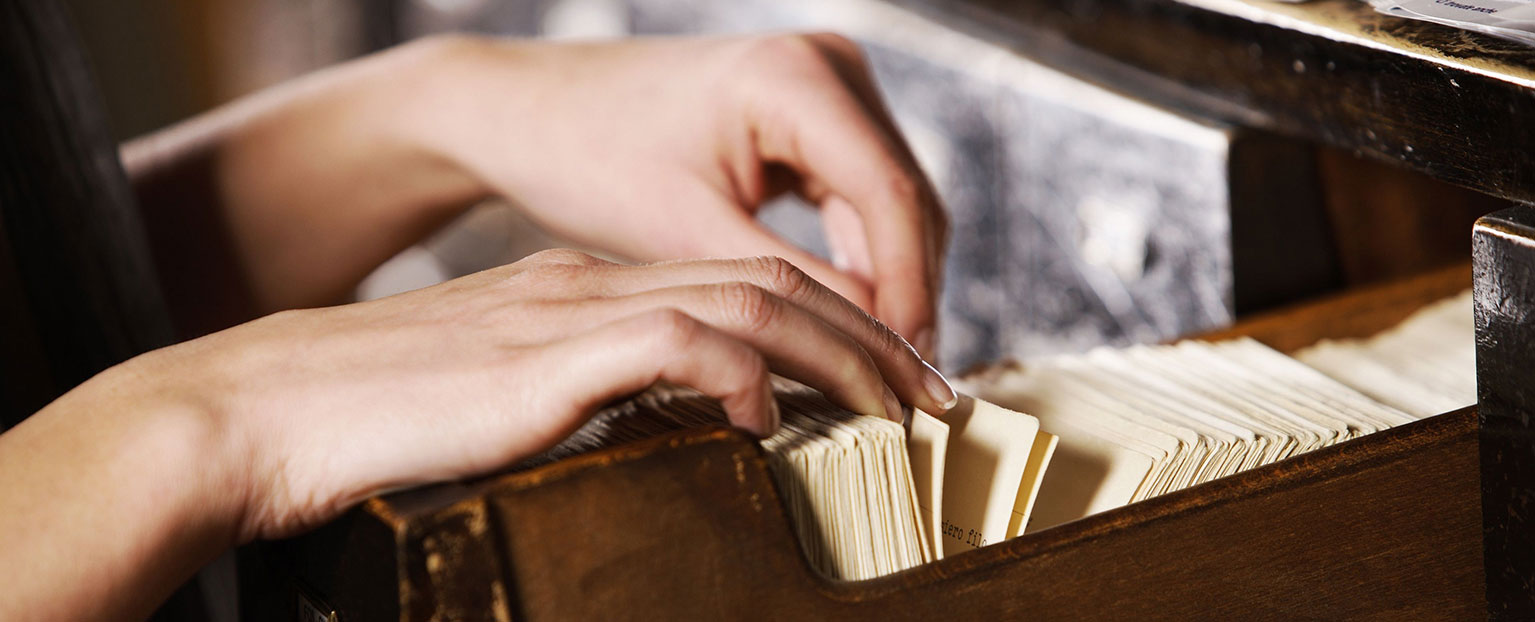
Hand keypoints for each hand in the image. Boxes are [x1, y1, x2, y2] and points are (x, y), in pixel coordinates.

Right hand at [138, 251, 956, 539]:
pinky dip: (741, 375)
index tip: (886, 381)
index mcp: (585, 290)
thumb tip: (666, 432)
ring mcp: (571, 311)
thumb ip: (584, 400)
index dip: (829, 328)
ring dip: (837, 355)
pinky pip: (676, 344)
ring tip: (896, 409)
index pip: (739, 286)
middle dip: (868, 337)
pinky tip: (772, 418)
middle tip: (934, 396)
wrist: (265, 409)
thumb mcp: (503, 400)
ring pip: (748, 305)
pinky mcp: (546, 354)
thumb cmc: (374, 420)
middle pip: (769, 285)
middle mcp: (592, 284)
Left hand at [424, 34, 948, 353]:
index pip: (889, 197)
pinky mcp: (814, 113)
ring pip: (890, 203)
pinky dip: (860, 258)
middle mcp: (826, 66)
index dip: (909, 292)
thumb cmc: (588, 157)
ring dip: (890, 283)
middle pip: (904, 199)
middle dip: (908, 296)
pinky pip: (859, 196)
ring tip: (886, 371)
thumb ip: (785, 287)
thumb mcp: (687, 235)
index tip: (910, 372)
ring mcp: (826, 85)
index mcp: (794, 80)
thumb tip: (873, 348)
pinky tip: (854, 323)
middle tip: (911, 390)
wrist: (534, 112)